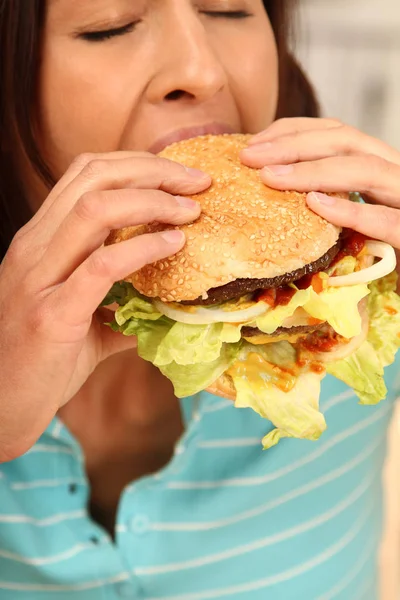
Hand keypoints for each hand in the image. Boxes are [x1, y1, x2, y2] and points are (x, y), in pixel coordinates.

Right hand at [0, 152, 209, 460]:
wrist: (0, 407)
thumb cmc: (41, 360)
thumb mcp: (77, 317)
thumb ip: (117, 303)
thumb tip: (163, 304)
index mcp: (40, 241)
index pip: (86, 174)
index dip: (138, 165)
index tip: (181, 178)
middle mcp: (34, 247)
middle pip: (95, 177)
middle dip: (154, 170)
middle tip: (198, 183)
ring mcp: (38, 278)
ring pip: (96, 209)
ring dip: (153, 201)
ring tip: (190, 211)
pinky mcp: (52, 315)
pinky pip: (102, 266)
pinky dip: (144, 249)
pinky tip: (173, 247)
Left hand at [240, 117, 399, 248]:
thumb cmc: (381, 253)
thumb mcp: (350, 218)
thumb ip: (326, 196)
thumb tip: (270, 184)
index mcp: (378, 166)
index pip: (336, 132)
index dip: (293, 130)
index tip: (254, 143)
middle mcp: (396, 174)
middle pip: (347, 141)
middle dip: (293, 145)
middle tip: (249, 157)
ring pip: (367, 171)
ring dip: (313, 171)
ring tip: (270, 177)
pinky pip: (385, 220)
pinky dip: (350, 210)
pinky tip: (315, 205)